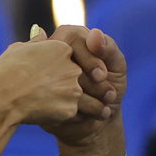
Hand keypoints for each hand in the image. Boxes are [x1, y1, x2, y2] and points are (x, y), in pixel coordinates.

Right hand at [0, 33, 101, 126]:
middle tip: (109, 94)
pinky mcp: (70, 107)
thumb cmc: (4, 74)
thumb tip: (40, 32)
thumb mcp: (18, 50)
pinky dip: (85, 120)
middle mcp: (71, 65)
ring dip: (99, 105)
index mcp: (61, 46)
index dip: (90, 63)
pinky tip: (87, 123)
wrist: (0, 100)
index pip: (81, 52)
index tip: (98, 73)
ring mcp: (72, 87)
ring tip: (104, 112)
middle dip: (99, 86)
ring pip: (93, 98)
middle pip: (89, 76)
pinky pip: (82, 114)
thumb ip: (35, 43)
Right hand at [43, 25, 126, 147]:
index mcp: (67, 39)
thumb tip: (95, 34)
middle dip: (93, 85)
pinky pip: (56, 106)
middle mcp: (50, 55)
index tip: (102, 76)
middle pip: (66, 65)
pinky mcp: (40, 103)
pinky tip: (89, 117)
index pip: (71, 39)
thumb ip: (109, 48)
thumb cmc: (110, 85)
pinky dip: (77, 115)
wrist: (100, 120)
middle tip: (110, 94)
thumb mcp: (115, 64)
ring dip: (89, 102)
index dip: (89, 59)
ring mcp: (41, 79)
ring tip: (104, 108)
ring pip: (61, 88)